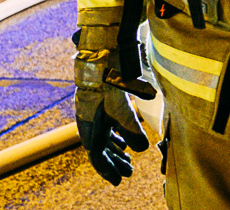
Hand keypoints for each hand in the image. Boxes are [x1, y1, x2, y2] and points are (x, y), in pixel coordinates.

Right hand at [74, 53, 149, 185]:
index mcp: (88, 124)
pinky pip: (106, 125)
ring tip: (127, 160)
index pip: (96, 154)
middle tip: (128, 174)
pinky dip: (115, 135)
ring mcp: (94, 110)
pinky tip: (124, 142)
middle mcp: (88, 119)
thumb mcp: (122, 105)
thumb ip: (131, 128)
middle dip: (114, 162)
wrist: (104, 48)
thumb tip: (141, 149)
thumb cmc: (111, 78)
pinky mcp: (102, 101)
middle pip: (100, 148)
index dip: (108, 168)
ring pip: (103, 137)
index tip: (119, 181)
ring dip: (115, 150)